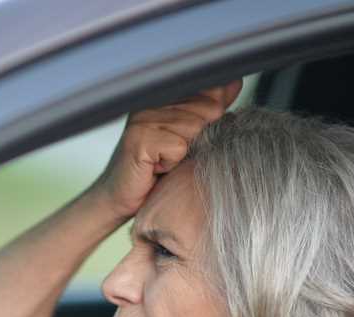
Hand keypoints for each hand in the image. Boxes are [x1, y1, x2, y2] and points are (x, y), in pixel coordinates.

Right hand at [93, 79, 242, 218]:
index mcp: (164, 96)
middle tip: (172, 154)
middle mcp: (152, 101)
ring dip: (184, 154)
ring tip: (162, 161)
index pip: (211, 94)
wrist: (119, 197)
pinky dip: (171, 164)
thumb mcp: (187, 136)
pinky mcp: (139, 137)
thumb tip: (234, 83)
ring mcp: (144, 117)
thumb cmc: (153, 170)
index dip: (210, 120)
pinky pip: (178, 147)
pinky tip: (154, 168)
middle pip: (208, 111)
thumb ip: (209, 109)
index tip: (185, 141)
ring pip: (194, 129)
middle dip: (199, 139)